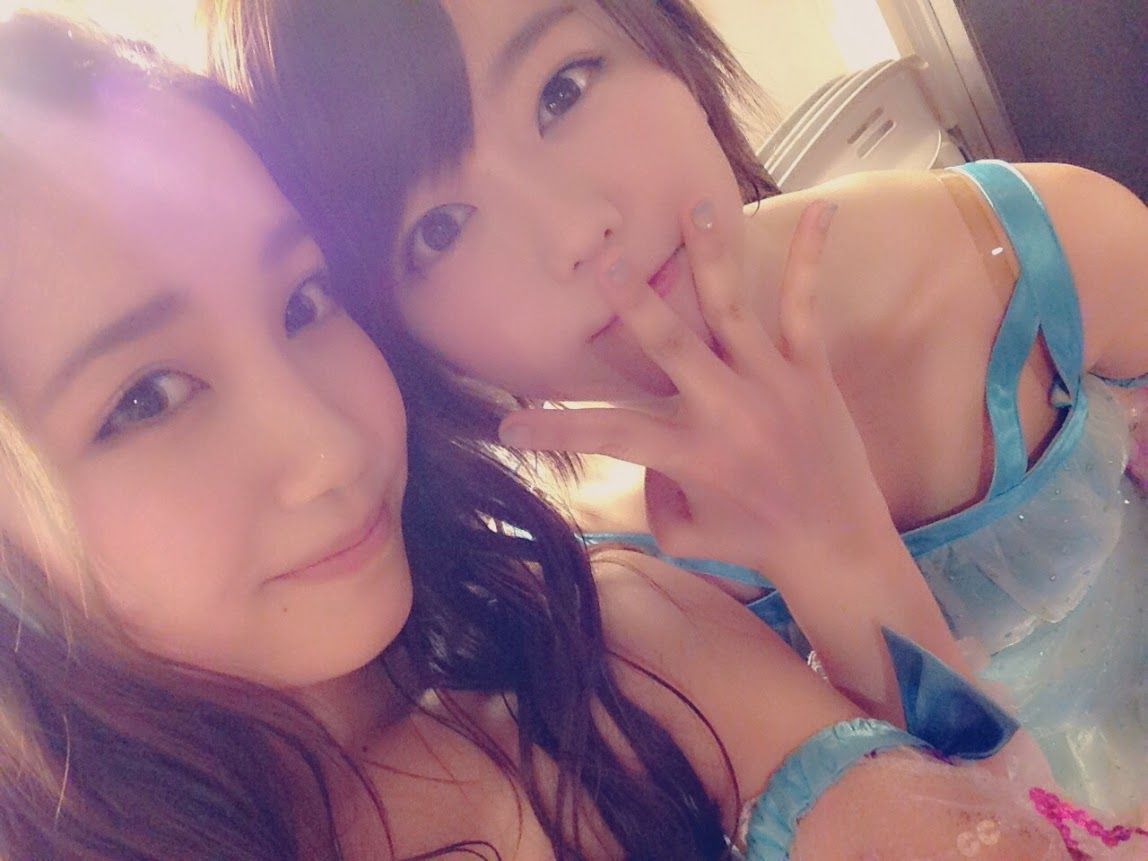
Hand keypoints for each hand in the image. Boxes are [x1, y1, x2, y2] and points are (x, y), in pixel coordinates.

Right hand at [499, 199, 895, 585]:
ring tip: (693, 205)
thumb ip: (651, 494)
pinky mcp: (810, 372)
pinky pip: (805, 308)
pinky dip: (809, 260)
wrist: (838, 547)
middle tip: (605, 260)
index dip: (555, 428)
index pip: (610, 435)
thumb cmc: (754, 543)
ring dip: (709, 257)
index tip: (506, 424)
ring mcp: (772, 385)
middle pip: (673, 348)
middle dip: (635, 303)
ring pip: (732, 310)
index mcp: (694, 456)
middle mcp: (729, 413)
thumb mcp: (684, 534)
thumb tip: (646, 454)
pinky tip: (822, 210)